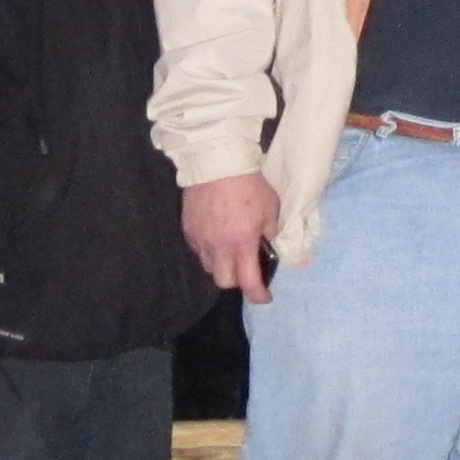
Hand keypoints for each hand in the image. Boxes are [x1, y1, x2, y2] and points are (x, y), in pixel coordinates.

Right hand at [184, 174, 282, 304]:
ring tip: (229, 253)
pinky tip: (215, 239)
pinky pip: (197, 251)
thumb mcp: (271, 207)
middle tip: (246, 268)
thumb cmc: (249, 184)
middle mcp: (219, 247)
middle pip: (224, 282)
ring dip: (221, 266)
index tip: (264, 296)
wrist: (216, 162)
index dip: (258, 295)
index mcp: (242, 244)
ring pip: (208, 268)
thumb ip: (270, 231)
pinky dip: (208, 252)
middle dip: (237, 281)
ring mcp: (200, 240)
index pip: (248, 282)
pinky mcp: (188, 229)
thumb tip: (270, 244)